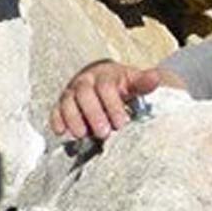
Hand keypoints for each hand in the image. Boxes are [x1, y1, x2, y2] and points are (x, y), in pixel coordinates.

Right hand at [49, 60, 163, 139]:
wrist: (104, 82)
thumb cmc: (121, 86)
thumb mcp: (134, 83)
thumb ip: (143, 83)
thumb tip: (156, 78)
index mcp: (105, 76)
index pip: (106, 87)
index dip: (113, 105)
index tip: (121, 123)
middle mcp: (85, 82)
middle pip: (84, 93)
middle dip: (93, 114)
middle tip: (104, 133)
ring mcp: (71, 92)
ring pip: (67, 101)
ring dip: (73, 118)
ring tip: (83, 134)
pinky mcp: (61, 104)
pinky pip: (55, 110)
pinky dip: (56, 120)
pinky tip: (61, 132)